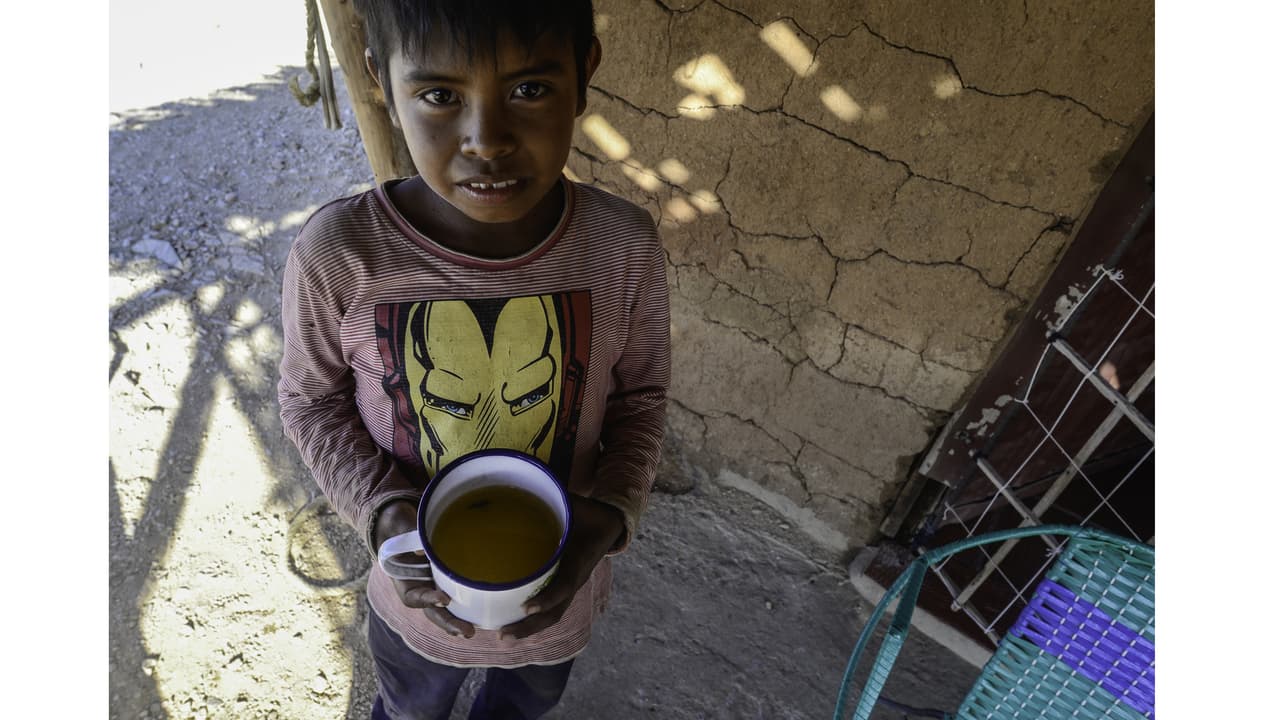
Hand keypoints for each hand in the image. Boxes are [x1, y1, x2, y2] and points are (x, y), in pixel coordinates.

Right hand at [374, 500, 476, 637]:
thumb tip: (423, 547)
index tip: (443, 598)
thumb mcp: (402, 528)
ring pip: (443, 611)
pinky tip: (481, 617)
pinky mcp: (446, 585)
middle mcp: (419, 590)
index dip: (427, 599)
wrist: (401, 530)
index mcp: (404, 581)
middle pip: (432, 611)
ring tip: (471, 632)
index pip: (414, 596)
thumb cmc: (401, 529)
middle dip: (448, 622)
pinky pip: (455, 600)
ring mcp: (432, 589)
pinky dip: (466, 609)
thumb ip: (410, 535)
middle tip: (465, 631)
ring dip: (457, 623)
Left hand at [497, 494, 624, 641]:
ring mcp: (571, 585)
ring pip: (553, 615)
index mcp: (579, 559)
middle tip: (504, 635)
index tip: (527, 606)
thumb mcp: (573, 502)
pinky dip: (535, 619)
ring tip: (505, 636)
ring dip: (530, 628)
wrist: (610, 524)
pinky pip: (552, 608)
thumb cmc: (588, 513)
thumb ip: (552, 493)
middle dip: (531, 626)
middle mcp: (576, 578)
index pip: (564, 585)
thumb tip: (524, 475)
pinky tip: (514, 623)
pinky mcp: (566, 586)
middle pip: (555, 612)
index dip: (547, 598)